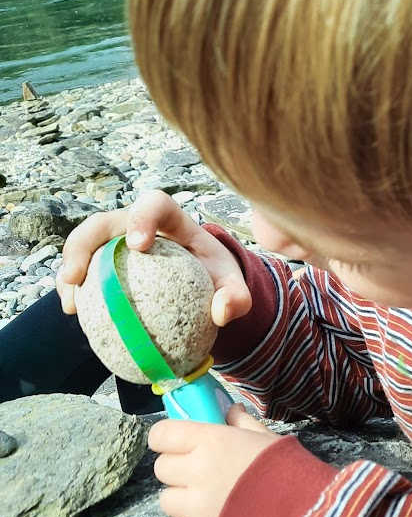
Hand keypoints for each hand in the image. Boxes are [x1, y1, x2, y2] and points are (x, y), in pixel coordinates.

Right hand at [56, 189, 251, 325]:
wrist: (201, 284)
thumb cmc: (214, 277)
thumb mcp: (232, 285)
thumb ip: (236, 297)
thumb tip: (223, 312)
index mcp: (170, 218)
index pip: (154, 204)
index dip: (142, 217)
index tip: (138, 245)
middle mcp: (137, 223)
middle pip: (104, 221)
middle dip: (86, 243)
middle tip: (79, 275)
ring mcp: (116, 241)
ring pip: (85, 243)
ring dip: (70, 266)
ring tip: (69, 299)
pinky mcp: (105, 260)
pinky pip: (85, 269)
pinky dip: (75, 287)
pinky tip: (72, 311)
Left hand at [149, 403, 282, 516]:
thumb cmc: (290, 471)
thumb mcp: (268, 439)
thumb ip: (243, 424)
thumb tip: (230, 411)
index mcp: (210, 441)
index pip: (161, 434)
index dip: (168, 439)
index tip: (180, 445)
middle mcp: (196, 471)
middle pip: (162, 468)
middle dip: (178, 470)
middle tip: (201, 475)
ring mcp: (195, 506)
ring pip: (166, 501)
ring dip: (182, 501)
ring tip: (206, 503)